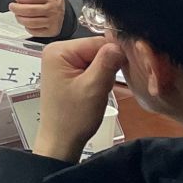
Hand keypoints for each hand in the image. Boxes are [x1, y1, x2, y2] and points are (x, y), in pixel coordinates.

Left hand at [10, 0, 66, 37]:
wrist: (65, 12)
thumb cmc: (51, 1)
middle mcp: (52, 9)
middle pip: (30, 11)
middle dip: (17, 9)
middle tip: (12, 7)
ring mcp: (52, 22)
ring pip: (30, 22)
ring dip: (20, 19)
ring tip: (17, 15)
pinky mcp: (50, 31)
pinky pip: (34, 31)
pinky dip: (27, 27)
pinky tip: (26, 22)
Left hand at [31, 36, 125, 163]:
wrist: (61, 141)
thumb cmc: (74, 117)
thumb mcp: (93, 88)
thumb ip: (107, 63)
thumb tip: (120, 44)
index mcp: (59, 50)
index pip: (97, 41)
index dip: (114, 55)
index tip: (125, 70)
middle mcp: (57, 51)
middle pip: (96, 48)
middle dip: (108, 65)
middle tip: (107, 85)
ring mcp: (61, 62)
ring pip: (96, 58)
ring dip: (104, 73)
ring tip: (100, 90)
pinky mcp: (67, 72)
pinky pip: (90, 67)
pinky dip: (98, 78)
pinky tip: (96, 91)